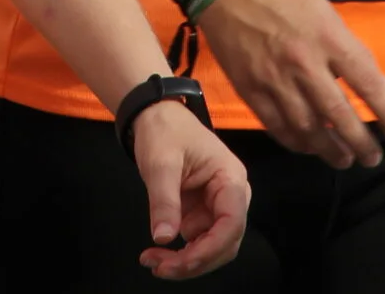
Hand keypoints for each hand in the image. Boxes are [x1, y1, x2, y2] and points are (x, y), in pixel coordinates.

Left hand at [128, 99, 249, 278]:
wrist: (157, 118)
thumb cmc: (165, 131)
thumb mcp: (160, 163)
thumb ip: (164, 201)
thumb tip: (164, 238)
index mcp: (230, 179)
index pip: (232, 223)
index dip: (210, 248)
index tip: (183, 261)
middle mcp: (231, 196)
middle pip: (224, 243)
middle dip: (194, 261)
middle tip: (159, 267)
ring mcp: (218, 206)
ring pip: (212, 247)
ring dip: (186, 261)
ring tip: (152, 260)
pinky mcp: (204, 213)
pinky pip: (198, 241)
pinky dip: (180, 252)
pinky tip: (157, 253)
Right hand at [196, 0, 384, 166]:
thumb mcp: (326, 14)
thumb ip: (351, 52)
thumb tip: (379, 88)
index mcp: (328, 38)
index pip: (368, 84)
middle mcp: (304, 63)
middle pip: (339, 114)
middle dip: (361, 143)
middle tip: (373, 158)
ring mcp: (275, 80)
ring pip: (308, 128)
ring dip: (330, 150)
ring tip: (344, 160)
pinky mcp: (250, 91)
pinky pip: (278, 127)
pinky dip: (297, 143)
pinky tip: (309, 147)